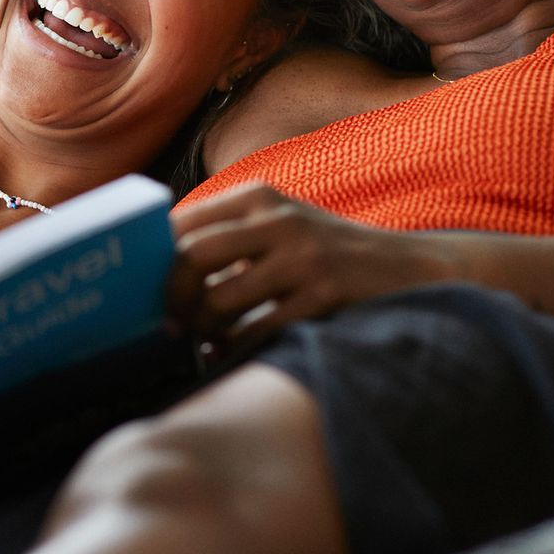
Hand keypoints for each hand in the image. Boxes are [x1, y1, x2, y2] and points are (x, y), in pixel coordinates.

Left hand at [169, 183, 450, 343]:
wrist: (415, 268)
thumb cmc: (332, 254)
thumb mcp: (282, 227)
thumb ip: (230, 238)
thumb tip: (157, 275)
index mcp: (259, 197)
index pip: (181, 221)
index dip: (150, 259)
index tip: (138, 288)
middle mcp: (278, 221)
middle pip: (190, 258)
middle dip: (167, 299)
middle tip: (163, 326)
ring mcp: (303, 258)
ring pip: (220, 301)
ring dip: (199, 332)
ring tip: (197, 344)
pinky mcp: (326, 296)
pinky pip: (259, 332)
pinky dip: (234, 350)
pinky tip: (228, 355)